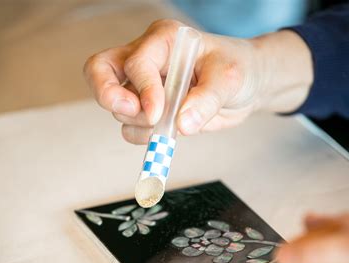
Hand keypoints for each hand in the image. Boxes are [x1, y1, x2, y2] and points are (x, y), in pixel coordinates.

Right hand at [84, 19, 312, 143]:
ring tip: (167, 124)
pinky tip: (165, 133)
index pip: (137, 62)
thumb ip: (206, 100)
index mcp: (164, 40)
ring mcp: (144, 85)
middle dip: (108, 95)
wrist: (247, 85)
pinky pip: (130, 126)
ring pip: (116, 107)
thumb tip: (182, 124)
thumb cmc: (238, 68)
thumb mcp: (229, 79)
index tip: (157, 114)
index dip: (144, 90)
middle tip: (130, 112)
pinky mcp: (148, 109)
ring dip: (138, 123)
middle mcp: (147, 59)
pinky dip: (143, 136)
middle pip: (100, 70)